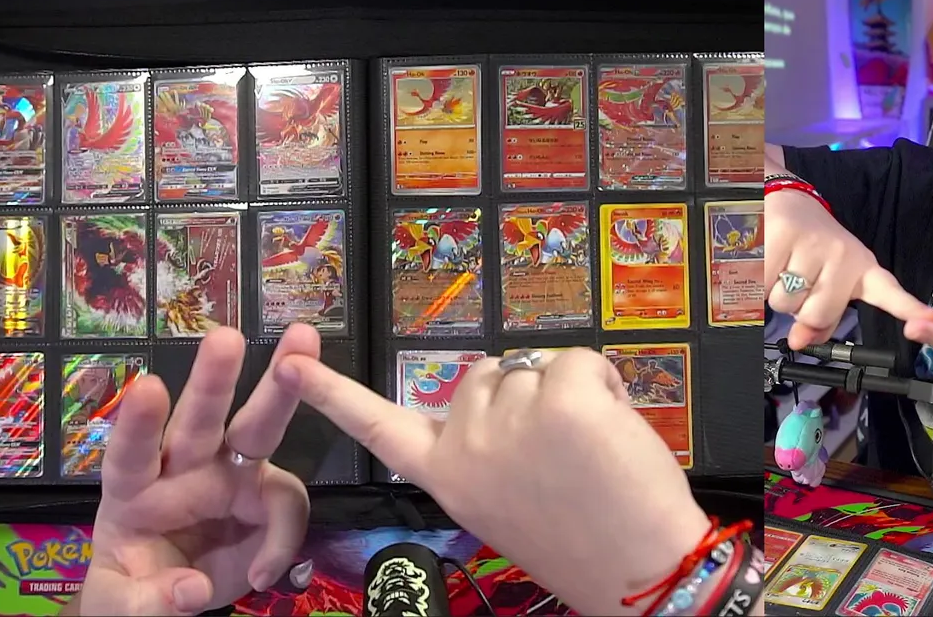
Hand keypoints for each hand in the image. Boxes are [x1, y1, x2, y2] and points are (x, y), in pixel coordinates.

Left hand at [74, 326, 314, 615]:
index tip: (148, 387)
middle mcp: (182, 470)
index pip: (131, 453)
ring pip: (256, 428)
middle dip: (213, 378)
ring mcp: (228, 477)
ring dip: (280, 387)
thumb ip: (147, 601)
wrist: (174, 603)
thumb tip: (191, 589)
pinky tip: (264, 573)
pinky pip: (286, 503)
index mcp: (131, 490)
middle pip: (198, 420)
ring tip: (304, 342)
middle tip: (225, 337)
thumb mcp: (120, 606)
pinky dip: (284, 536)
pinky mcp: (263, 496)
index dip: (138, 423)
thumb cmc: (134, 591)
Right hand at [273, 348, 710, 616]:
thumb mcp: (506, 503)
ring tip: (589, 453)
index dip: (335, 394)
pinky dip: (603, 384)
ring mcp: (510, 420)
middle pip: (485, 378)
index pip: (378, 428)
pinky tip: (610, 429)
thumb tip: (503, 397)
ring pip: (533, 368)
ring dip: (565, 393)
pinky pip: (578, 360)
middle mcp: (464, 447)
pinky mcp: (560, 401)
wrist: (640, 572)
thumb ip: (487, 453)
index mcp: (447, 478)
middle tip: (559, 455)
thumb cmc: (584, 541)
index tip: (292, 363)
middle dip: (521, 397)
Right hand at [765, 188, 932, 348]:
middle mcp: (843, 255)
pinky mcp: (784, 237)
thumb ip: (816, 318)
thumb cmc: (805, 246)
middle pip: (819, 313)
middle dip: (799, 311)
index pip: (888, 291)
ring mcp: (815, 245)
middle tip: (797, 285)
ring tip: (782, 268)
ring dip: (776, 294)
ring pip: (787, 303)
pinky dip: (758, 280)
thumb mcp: (822, 281)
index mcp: (860, 267)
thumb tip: (800, 342)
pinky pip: (764, 284)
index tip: (932, 317)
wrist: (780, 196)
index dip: (909, 307)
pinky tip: (765, 260)